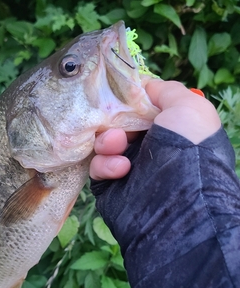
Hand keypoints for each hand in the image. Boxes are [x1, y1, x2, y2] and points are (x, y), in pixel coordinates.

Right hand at [90, 80, 221, 180]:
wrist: (178, 201)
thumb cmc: (188, 148)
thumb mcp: (189, 106)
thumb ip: (166, 90)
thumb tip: (145, 87)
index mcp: (168, 129)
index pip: (140, 109)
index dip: (128, 100)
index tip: (118, 94)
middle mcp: (149, 148)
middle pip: (118, 123)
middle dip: (114, 119)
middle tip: (116, 121)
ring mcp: (129, 167)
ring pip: (103, 143)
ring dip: (108, 140)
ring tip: (117, 145)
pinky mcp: (110, 185)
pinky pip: (97, 166)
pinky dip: (106, 164)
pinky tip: (121, 169)